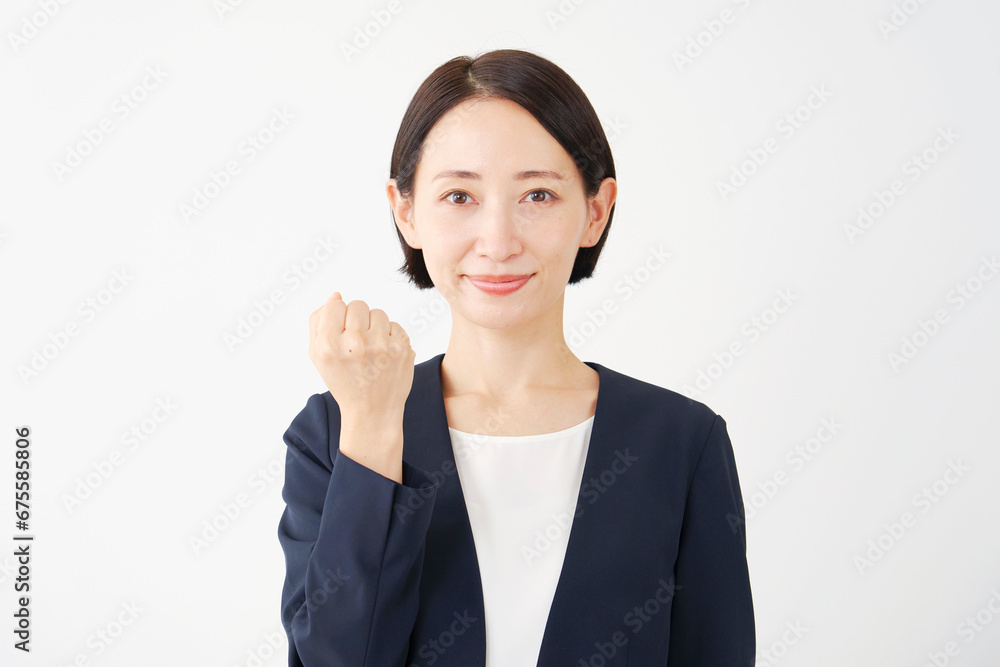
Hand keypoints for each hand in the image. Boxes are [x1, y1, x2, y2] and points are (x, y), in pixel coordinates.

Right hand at [308, 292, 415, 421]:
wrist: (372, 411)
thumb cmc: (343, 380)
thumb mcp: (318, 355)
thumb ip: (318, 322)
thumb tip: (336, 295)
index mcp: (329, 346)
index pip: (335, 305)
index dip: (338, 316)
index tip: (341, 332)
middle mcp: (355, 345)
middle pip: (357, 305)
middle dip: (357, 319)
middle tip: (357, 341)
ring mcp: (381, 346)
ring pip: (378, 313)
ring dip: (374, 326)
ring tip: (371, 348)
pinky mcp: (402, 349)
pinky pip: (394, 325)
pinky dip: (389, 337)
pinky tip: (384, 354)